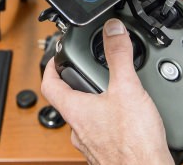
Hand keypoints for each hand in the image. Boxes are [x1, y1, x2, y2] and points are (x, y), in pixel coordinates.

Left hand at [41, 19, 173, 164]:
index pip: (49, 85)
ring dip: (92, 103)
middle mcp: (78, 128)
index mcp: (75, 110)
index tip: (55, 58)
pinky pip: (99, 132)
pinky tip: (123, 119)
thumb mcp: (127, 89)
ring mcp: (90, 143)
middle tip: (84, 70)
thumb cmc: (133, 144)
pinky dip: (106, 120)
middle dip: (75, 83)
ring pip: (83, 117)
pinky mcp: (105, 152)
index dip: (50, 68)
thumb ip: (119, 57)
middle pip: (66, 101)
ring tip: (107, 91)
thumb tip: (112, 30)